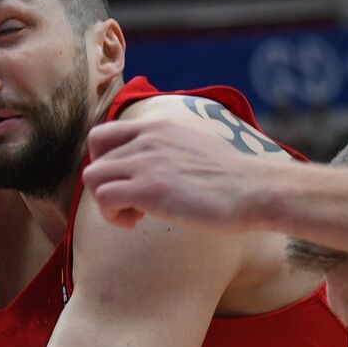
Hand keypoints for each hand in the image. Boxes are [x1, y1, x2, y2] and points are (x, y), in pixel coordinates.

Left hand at [83, 119, 269, 231]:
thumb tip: (161, 164)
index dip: (106, 160)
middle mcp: (147, 137)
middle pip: (94, 156)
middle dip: (105, 181)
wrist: (255, 190)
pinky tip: (136, 222)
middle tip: (128, 199)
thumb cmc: (233, 177)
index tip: (128, 180)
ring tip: (133, 215)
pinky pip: (103, 199)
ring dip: (106, 201)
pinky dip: (113, 216)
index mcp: (159, 124)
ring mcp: (146, 162)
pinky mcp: (147, 190)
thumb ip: (171, 145)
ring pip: (93, 177)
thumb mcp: (196, 144)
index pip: (105, 133)